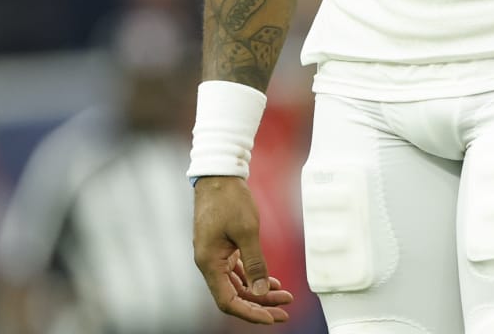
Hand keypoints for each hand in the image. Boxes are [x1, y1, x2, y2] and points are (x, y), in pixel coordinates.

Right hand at [192, 177, 294, 323]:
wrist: (219, 176)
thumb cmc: (229, 199)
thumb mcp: (247, 231)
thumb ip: (255, 263)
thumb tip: (261, 290)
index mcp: (209, 262)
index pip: (228, 300)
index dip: (249, 313)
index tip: (270, 318)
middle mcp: (209, 262)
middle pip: (235, 295)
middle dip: (260, 305)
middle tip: (284, 312)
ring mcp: (215, 255)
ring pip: (238, 284)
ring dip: (260, 292)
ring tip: (284, 297)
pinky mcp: (222, 247)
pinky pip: (238, 270)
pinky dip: (254, 277)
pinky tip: (271, 281)